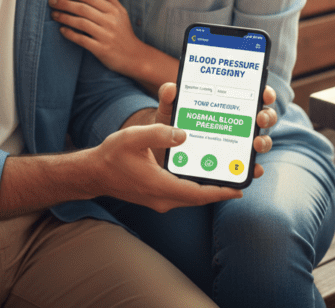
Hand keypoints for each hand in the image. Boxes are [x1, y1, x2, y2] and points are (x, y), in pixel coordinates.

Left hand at [49, 0, 142, 77]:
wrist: (134, 57)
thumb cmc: (124, 32)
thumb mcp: (121, 12)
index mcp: (113, 10)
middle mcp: (110, 21)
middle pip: (83, 9)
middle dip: (65, 3)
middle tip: (51, 1)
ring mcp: (105, 36)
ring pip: (81, 23)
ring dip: (65, 18)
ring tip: (53, 14)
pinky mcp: (101, 49)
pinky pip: (82, 40)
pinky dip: (70, 34)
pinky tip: (62, 30)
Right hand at [91, 123, 242, 212]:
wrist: (94, 174)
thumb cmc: (112, 155)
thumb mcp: (133, 138)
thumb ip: (159, 134)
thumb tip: (183, 134)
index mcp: (160, 186)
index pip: (198, 193)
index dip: (221, 191)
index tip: (240, 187)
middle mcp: (163, 198)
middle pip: (199, 197)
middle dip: (221, 190)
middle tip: (240, 178)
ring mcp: (159, 200)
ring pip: (192, 197)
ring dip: (209, 188)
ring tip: (226, 175)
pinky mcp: (156, 196)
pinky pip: (182, 194)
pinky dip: (195, 186)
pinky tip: (200, 171)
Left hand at [153, 83, 276, 177]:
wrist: (164, 150)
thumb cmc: (171, 124)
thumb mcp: (169, 109)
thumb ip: (168, 98)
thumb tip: (171, 89)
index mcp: (226, 103)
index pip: (252, 94)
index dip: (263, 92)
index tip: (264, 94)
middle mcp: (237, 122)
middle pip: (262, 116)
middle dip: (267, 116)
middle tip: (259, 118)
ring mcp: (238, 144)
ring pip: (261, 141)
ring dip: (264, 141)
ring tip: (256, 143)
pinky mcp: (233, 164)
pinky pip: (250, 167)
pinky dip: (255, 168)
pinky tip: (254, 169)